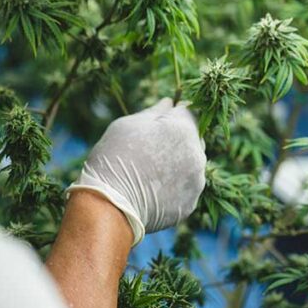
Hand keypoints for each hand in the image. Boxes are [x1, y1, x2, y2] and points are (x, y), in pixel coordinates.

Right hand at [66, 99, 206, 245]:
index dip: (174, 114)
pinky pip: (186, 187)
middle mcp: (197, 154)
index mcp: (182, 129)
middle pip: (194, 138)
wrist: (110, 205)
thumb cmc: (114, 158)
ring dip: (179, 162)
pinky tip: (154, 188)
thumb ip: (154, 112)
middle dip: (179, 138)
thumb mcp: (127, 125)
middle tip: (151, 148)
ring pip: (193, 164)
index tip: (160, 121)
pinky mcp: (190, 203)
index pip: (189, 112)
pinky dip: (175, 185)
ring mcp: (196, 181)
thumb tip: (170, 102)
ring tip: (151, 171)